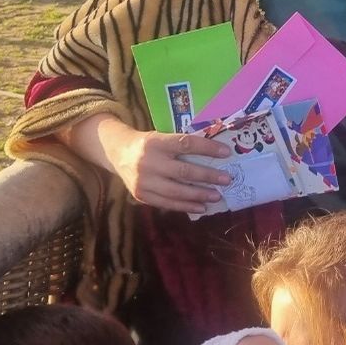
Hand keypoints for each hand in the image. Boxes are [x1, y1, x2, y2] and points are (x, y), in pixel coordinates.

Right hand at [80, 115, 233, 212]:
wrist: (118, 153)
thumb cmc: (148, 144)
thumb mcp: (162, 137)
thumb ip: (183, 145)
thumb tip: (215, 152)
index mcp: (157, 142)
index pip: (186, 144)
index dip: (208, 148)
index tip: (227, 152)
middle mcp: (149, 162)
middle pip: (184, 171)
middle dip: (208, 176)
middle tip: (226, 179)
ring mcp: (144, 181)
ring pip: (176, 191)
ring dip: (200, 194)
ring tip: (217, 196)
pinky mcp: (141, 195)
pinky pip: (167, 203)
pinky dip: (186, 206)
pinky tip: (201, 207)